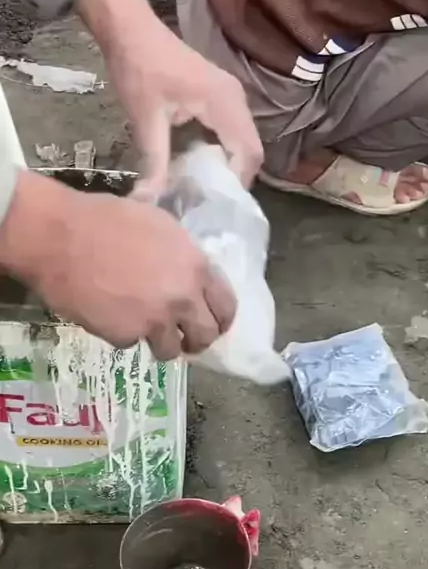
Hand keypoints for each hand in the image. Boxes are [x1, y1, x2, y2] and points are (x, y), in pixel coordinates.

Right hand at [0, 171, 235, 359]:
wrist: (60, 237)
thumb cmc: (105, 219)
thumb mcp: (158, 224)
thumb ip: (181, 254)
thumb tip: (186, 268)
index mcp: (195, 267)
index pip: (226, 304)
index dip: (221, 317)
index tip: (214, 323)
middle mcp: (182, 298)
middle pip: (206, 335)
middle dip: (197, 340)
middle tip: (185, 339)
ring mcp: (154, 321)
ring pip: (170, 350)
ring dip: (160, 343)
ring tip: (146, 330)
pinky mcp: (124, 336)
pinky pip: (131, 342)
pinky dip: (123, 333)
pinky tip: (109, 314)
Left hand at [76, 0, 263, 199]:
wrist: (129, 30)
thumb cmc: (138, 69)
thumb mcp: (145, 119)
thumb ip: (154, 162)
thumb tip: (148, 202)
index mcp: (224, 103)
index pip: (248, 152)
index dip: (237, 183)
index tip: (216, 205)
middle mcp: (236, 99)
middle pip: (251, 149)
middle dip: (235, 178)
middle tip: (210, 202)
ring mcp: (230, 94)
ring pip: (243, 140)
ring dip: (229, 165)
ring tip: (205, 190)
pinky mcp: (219, 94)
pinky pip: (233, 130)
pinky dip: (222, 151)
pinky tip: (199, 165)